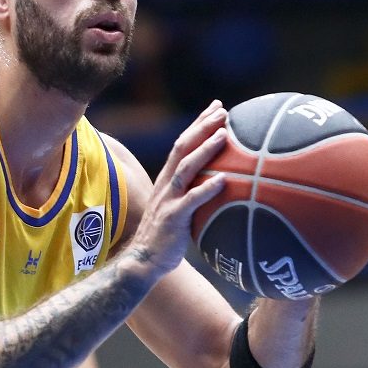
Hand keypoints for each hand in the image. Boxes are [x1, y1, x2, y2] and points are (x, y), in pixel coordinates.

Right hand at [129, 100, 228, 275]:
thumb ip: (194, 193)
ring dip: (205, 149)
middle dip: (202, 126)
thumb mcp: (179, 208)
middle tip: (223, 111)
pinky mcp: (173, 217)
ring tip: (224, 135)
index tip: (217, 107)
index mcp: (168, 178)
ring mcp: (168, 199)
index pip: (183, 143)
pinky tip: (223, 180)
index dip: (199, 124)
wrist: (144, 260)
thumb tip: (222, 184)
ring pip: (186, 168)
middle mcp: (166, 183)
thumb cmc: (166, 236)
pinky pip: (192, 200)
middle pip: (183, 147)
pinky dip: (207, 188)